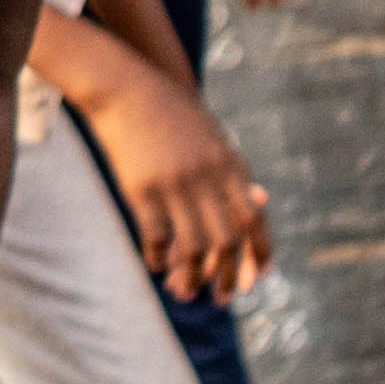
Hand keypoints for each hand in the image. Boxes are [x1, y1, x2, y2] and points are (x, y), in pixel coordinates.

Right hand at [67, 66, 270, 299]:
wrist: (127, 87)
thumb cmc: (170, 111)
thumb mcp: (211, 137)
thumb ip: (229, 171)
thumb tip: (252, 201)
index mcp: (230, 166)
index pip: (254, 221)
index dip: (258, 253)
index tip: (257, 275)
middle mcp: (208, 179)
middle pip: (227, 241)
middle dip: (227, 275)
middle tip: (221, 297)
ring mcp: (175, 184)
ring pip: (193, 246)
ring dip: (193, 275)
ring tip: (186, 290)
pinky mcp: (143, 188)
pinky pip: (157, 235)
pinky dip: (158, 256)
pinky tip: (155, 265)